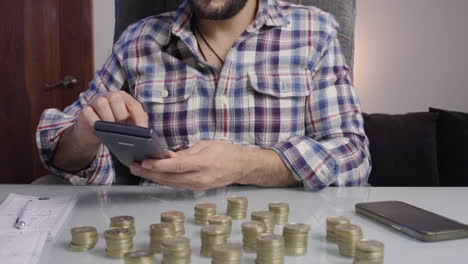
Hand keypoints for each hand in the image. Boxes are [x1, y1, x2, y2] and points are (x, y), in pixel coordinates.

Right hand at [73, 91, 148, 146]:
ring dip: (108, 118)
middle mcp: (110, 96)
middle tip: (123, 128)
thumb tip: (144, 129)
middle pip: (116, 98)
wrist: (93, 132)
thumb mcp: (128, 123)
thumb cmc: (115, 126)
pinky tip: (98, 129)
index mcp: (124, 98)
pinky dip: (94, 121)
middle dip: (121, 115)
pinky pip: (88, 113)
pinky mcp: (85, 110)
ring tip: (111, 130)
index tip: (142, 128)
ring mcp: (96, 101)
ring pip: (101, 103)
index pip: (133, 104)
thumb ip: (137, 123)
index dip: (138, 116)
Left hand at [130, 141, 253, 190]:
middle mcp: (200, 178)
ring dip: (154, 177)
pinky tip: (154, 174)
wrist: (242, 167)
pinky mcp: (197, 189)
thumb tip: (167, 156)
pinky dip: (164, 180)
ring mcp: (198, 186)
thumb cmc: (226, 152)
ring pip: (171, 183)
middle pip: (170, 177)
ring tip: (139, 170)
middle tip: (134, 166)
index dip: (159, 165)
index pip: (177, 166)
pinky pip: (177, 185)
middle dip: (150, 172)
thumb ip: (186, 152)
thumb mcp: (206, 145)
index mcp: (203, 163)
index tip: (145, 161)